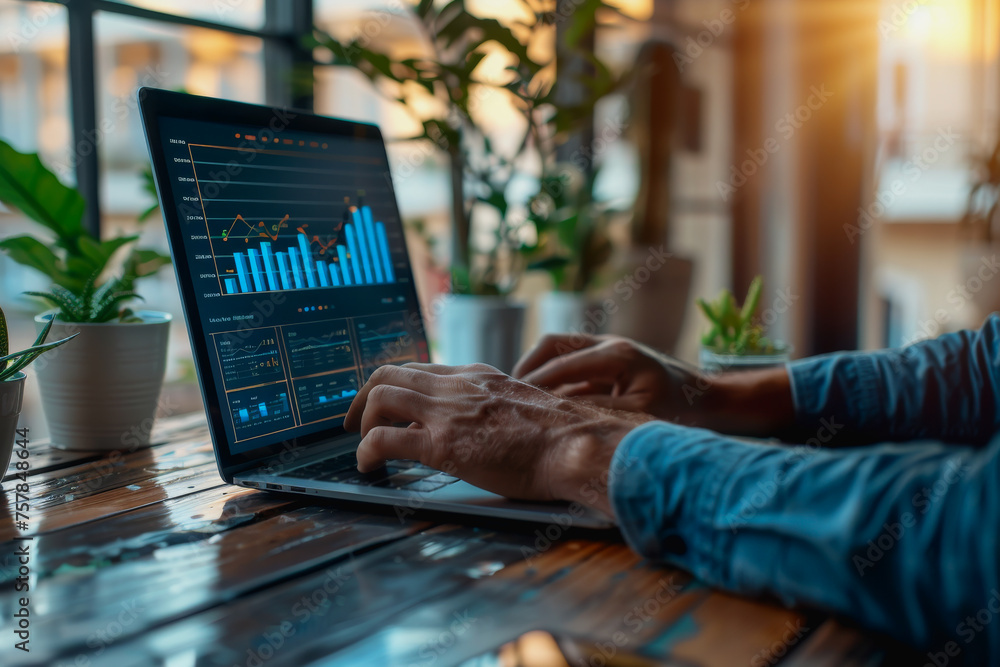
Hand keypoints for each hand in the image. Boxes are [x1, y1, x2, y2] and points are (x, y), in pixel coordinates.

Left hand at [344, 363, 648, 515]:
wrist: (578, 444)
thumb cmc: (564, 436)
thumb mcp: (524, 406)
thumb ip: (496, 407)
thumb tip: (484, 424)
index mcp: (477, 375)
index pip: (421, 367)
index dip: (393, 384)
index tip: (384, 403)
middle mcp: (457, 385)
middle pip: (389, 373)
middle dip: (362, 397)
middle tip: (352, 423)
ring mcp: (448, 412)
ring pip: (381, 397)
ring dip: (362, 423)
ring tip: (361, 447)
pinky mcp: (442, 445)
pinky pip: (384, 440)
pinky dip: (366, 452)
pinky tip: (367, 467)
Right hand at [513, 334, 701, 421]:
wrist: (704, 398)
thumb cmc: (677, 408)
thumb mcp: (639, 415)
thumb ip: (600, 412)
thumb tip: (563, 415)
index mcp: (616, 354)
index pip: (562, 363)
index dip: (535, 381)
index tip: (514, 399)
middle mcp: (608, 343)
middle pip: (553, 343)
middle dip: (528, 366)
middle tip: (510, 392)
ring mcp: (607, 347)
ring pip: (559, 350)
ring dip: (538, 370)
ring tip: (521, 396)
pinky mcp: (607, 359)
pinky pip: (571, 363)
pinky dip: (554, 379)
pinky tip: (544, 401)